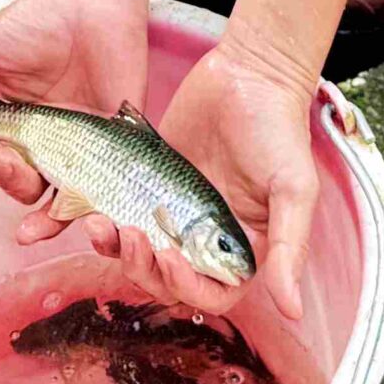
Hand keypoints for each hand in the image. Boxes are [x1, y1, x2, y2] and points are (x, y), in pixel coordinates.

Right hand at [0, 0, 150, 211]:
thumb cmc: (36, 19)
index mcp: (11, 124)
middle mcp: (44, 142)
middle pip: (21, 184)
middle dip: (7, 183)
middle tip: (4, 159)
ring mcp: (81, 147)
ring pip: (60, 198)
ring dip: (44, 221)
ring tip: (33, 227)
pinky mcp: (117, 146)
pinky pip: (107, 188)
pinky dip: (95, 212)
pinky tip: (84, 218)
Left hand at [107, 35, 319, 321]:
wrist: (248, 73)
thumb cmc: (279, 130)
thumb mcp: (294, 189)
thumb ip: (290, 248)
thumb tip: (293, 310)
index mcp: (242, 248)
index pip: (211, 294)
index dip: (188, 287)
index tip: (171, 258)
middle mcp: (205, 238)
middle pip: (166, 280)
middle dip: (144, 268)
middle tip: (131, 235)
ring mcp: (173, 213)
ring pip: (137, 253)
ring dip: (116, 250)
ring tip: (101, 224)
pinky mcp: (146, 185)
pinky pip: (119, 214)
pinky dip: (101, 222)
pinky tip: (89, 212)